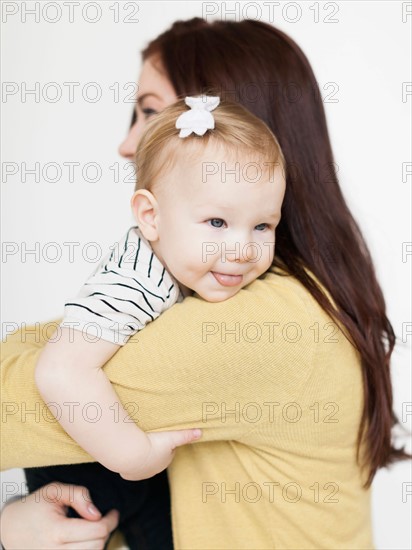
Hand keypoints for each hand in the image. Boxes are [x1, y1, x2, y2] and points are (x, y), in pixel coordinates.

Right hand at [0, 482, 118, 548]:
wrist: (9, 528)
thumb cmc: (34, 507)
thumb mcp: (54, 491)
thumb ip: (78, 495)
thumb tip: (96, 513)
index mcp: (56, 531)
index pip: (96, 531)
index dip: (111, 520)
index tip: (113, 512)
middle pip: (97, 546)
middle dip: (105, 530)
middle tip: (103, 519)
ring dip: (97, 543)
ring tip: (93, 529)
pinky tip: (86, 540)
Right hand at [120, 427, 201, 480]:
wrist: (131, 454)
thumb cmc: (153, 444)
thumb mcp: (171, 438)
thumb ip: (186, 435)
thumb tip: (201, 432)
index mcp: (165, 462)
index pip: (168, 451)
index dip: (165, 442)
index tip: (161, 435)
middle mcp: (154, 470)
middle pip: (155, 458)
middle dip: (154, 450)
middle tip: (149, 438)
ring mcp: (141, 474)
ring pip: (142, 463)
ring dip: (141, 456)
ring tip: (138, 444)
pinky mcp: (129, 474)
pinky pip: (130, 468)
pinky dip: (130, 462)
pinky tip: (129, 454)